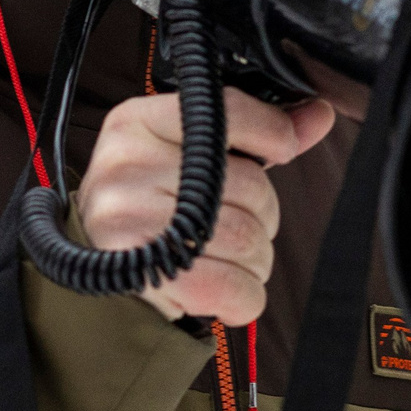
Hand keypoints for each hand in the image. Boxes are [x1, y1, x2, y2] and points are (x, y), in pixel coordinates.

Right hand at [75, 89, 336, 326]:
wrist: (91, 272)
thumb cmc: (149, 206)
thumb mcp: (187, 156)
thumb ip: (253, 133)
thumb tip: (319, 114)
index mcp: (138, 122)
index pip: (230, 112)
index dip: (273, 134)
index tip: (280, 150)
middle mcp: (129, 164)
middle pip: (250, 186)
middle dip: (260, 217)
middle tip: (230, 227)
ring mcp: (131, 218)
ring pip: (247, 239)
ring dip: (253, 261)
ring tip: (222, 260)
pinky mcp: (144, 273)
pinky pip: (234, 288)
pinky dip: (242, 298)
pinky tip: (221, 291)